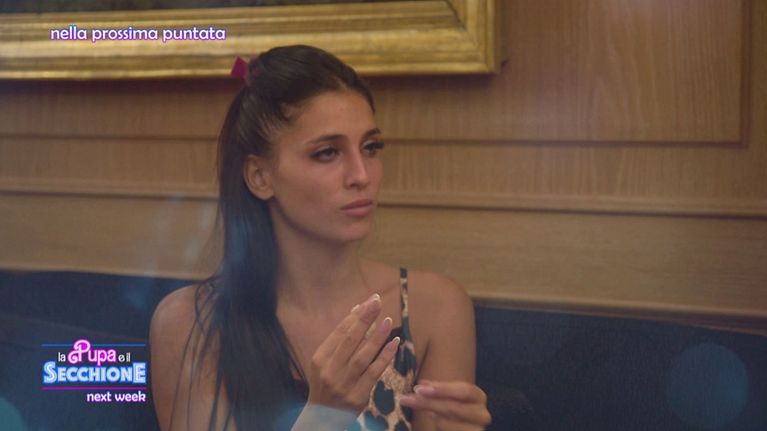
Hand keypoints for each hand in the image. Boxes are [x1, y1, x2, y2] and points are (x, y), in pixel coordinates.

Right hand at [303, 293, 400, 427]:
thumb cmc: (327, 382)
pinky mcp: (358, 396)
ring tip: (388, 320)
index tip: (369, 301)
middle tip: (377, 302)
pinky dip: (385, 357)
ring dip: (377, 337)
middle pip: (350, 341)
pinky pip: (374, 373)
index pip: (340, 332)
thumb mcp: (326, 360)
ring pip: (363, 356)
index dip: (355, 315)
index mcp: (320, 358)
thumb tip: (357, 310)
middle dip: (365, 320)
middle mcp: (331, 370)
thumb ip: (340, 338)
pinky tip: (394, 343)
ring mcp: (344, 384)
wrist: (323, 416)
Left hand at [399, 380, 491, 430]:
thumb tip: (421, 384)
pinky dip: (436, 426)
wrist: (462, 427)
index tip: (420, 388)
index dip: (442, 389)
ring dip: (430, 416)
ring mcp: (477, 430)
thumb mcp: (447, 396)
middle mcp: (482, 415)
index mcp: (478, 397)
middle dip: (428, 403)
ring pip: (446, 423)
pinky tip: (432, 421)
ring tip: (422, 410)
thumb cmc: (455, 409)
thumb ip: (436, 389)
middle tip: (407, 399)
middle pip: (453, 408)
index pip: (464, 390)